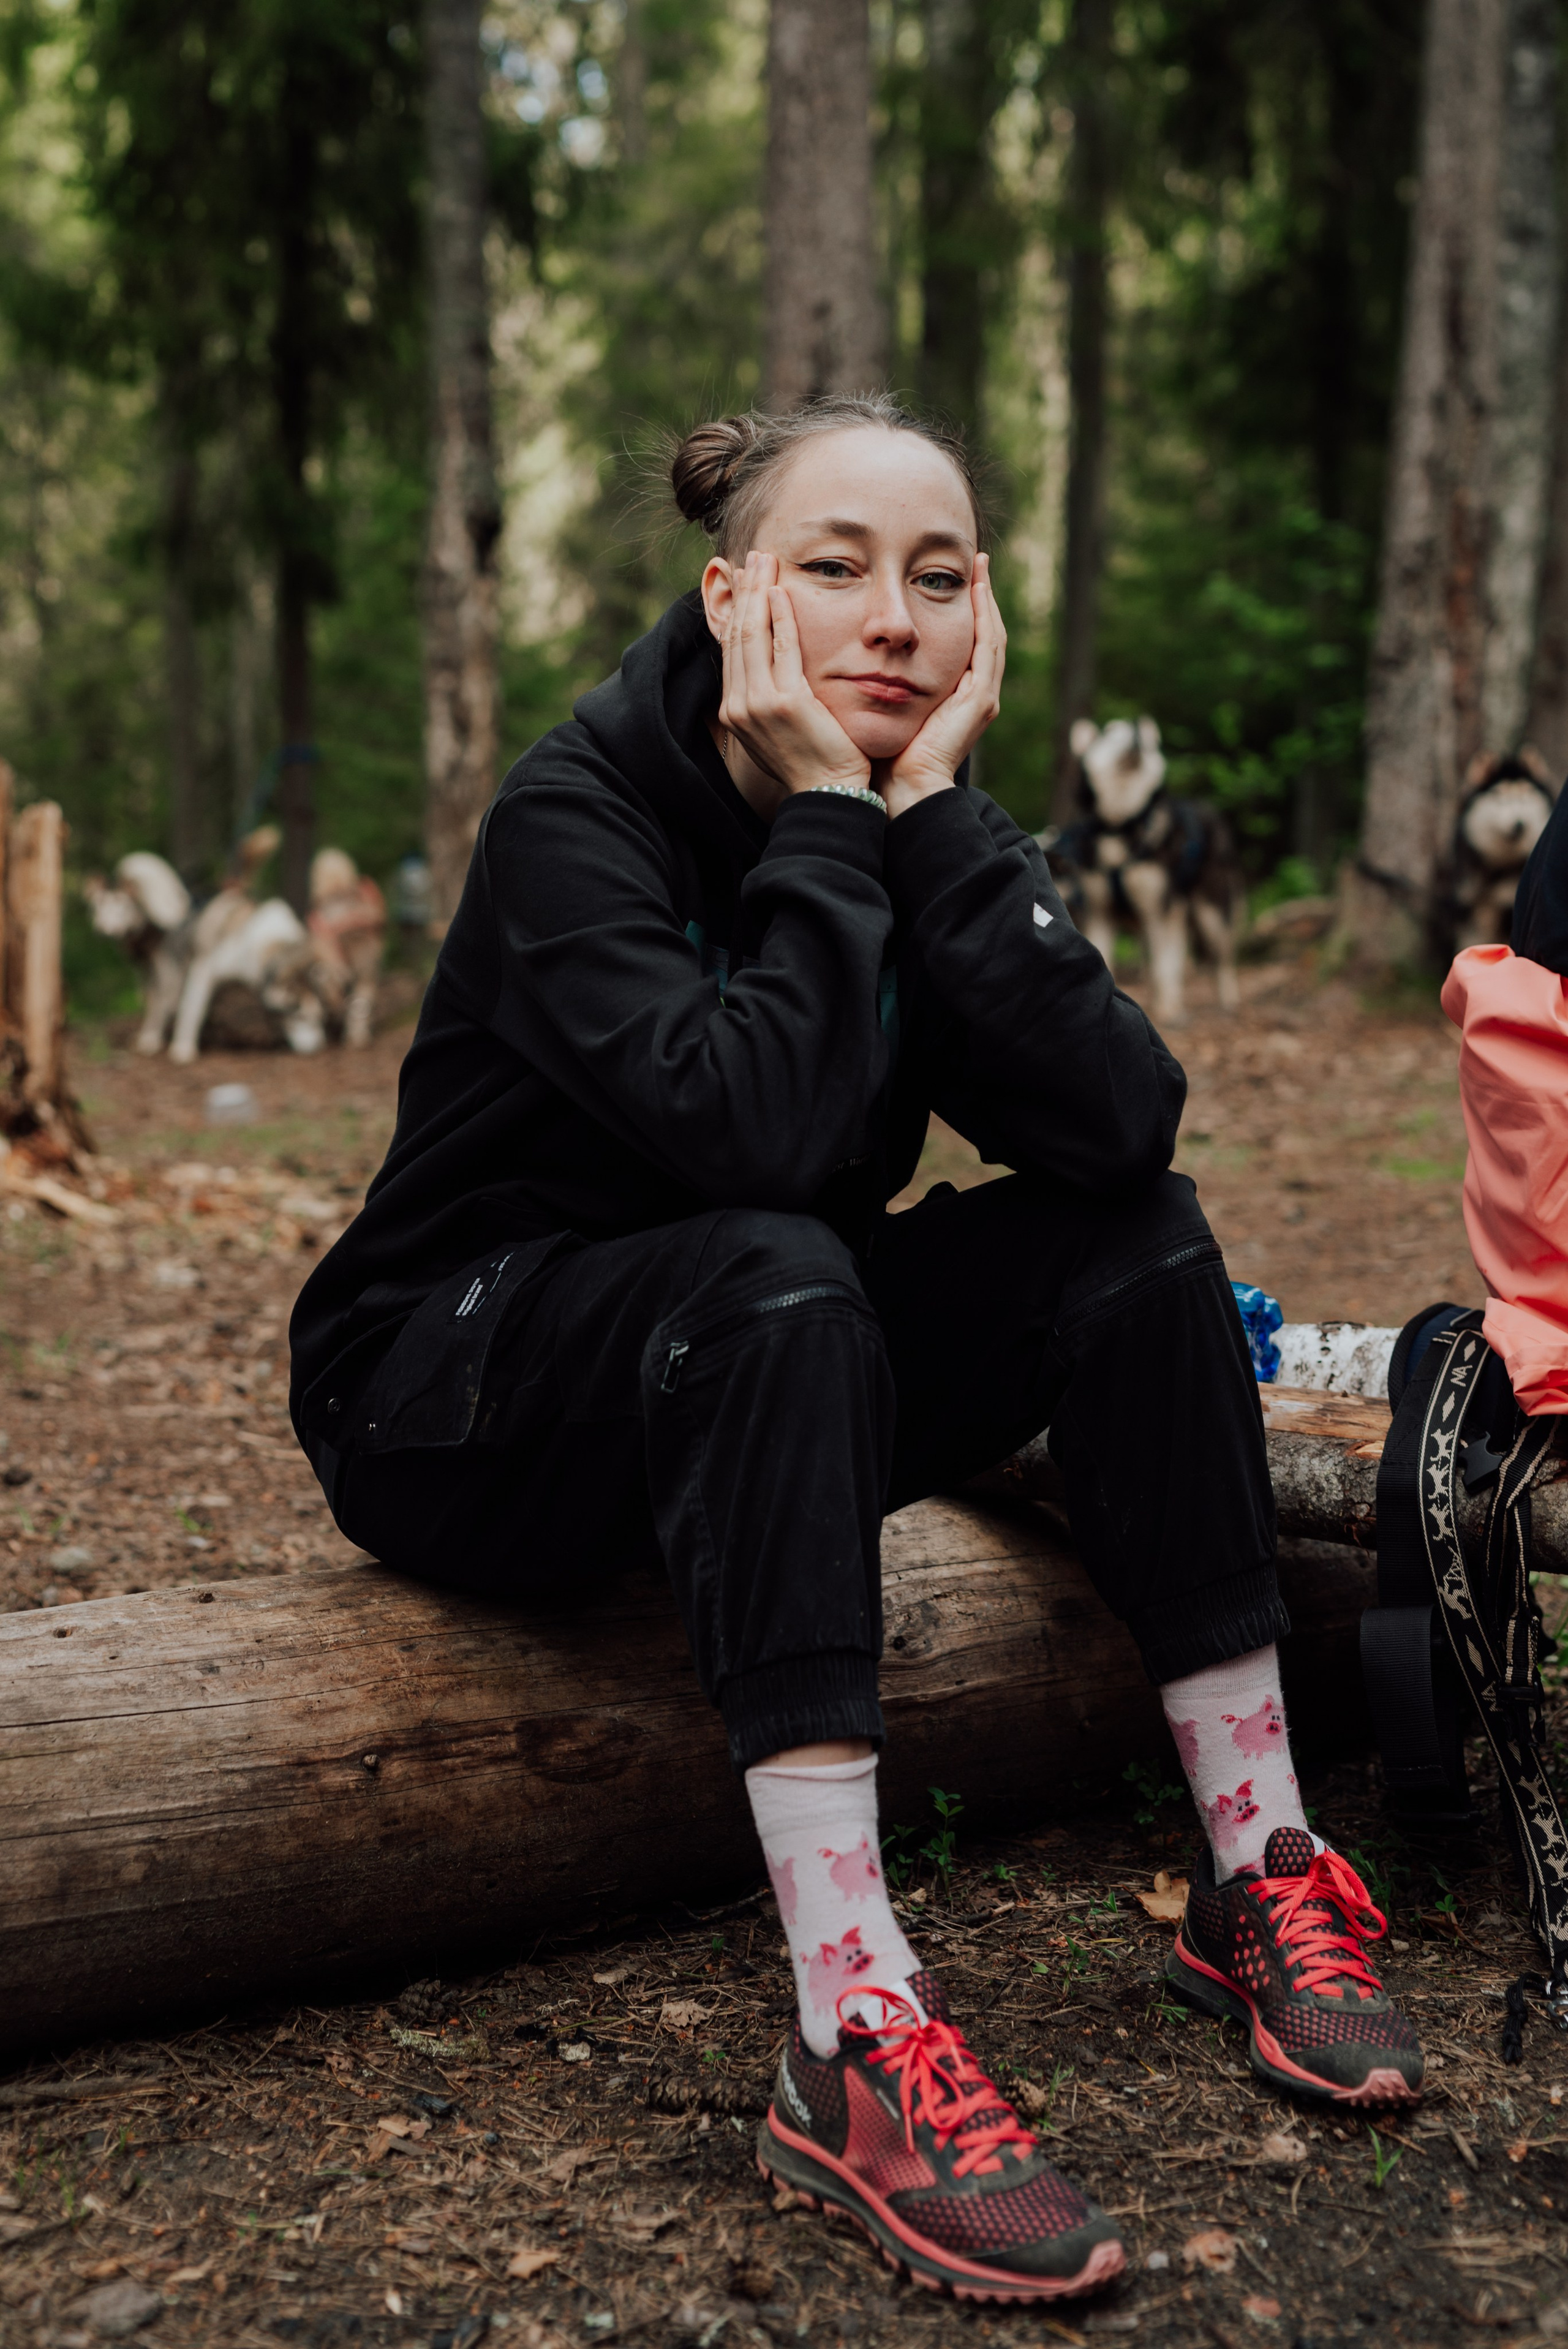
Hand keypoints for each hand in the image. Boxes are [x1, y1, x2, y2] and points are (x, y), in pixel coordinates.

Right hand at [719, 551, 870, 795]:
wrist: (827, 793)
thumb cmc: (811, 760)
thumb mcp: (778, 727)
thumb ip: (768, 696)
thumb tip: (769, 667)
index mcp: (733, 711)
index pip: (731, 648)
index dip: (736, 610)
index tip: (744, 580)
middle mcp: (738, 705)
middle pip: (737, 634)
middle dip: (744, 591)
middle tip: (754, 557)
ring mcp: (758, 704)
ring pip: (753, 635)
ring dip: (758, 593)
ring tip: (766, 561)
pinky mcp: (785, 703)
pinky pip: (782, 648)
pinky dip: (780, 617)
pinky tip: (781, 592)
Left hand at [879, 554, 1005, 818]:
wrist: (903, 791)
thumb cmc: (888, 757)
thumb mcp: (887, 708)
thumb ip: (884, 683)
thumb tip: (857, 657)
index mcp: (958, 699)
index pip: (967, 644)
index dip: (965, 611)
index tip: (956, 578)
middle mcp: (978, 696)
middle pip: (986, 635)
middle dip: (982, 598)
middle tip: (976, 562)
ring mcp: (983, 698)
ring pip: (992, 636)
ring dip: (987, 599)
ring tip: (979, 567)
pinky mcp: (980, 700)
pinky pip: (988, 649)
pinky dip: (984, 617)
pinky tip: (977, 591)